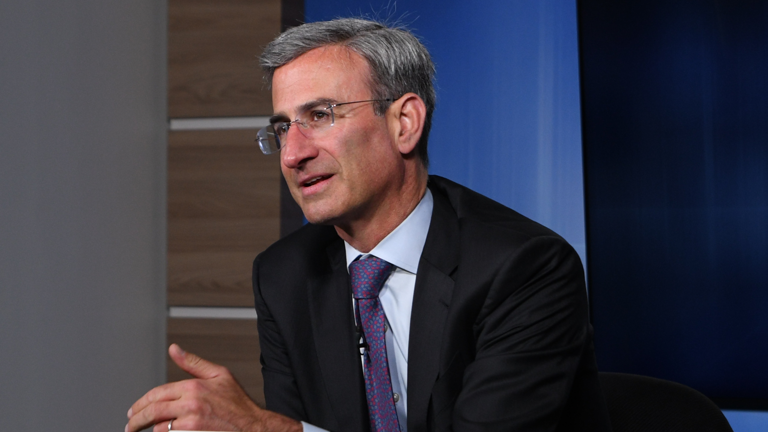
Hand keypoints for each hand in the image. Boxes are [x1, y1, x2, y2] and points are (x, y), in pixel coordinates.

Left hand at [126, 344, 301, 431]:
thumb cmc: (238, 402)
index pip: (157, 394)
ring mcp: (191, 422)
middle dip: (136, 419)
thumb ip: (192, 362)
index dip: (141, 403)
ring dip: (147, 430)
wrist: (252, 425)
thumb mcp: (218, 375)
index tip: (133, 410)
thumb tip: (174, 349)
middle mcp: (190, 404)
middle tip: (130, 424)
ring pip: (158, 427)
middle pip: (152, 411)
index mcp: (193, 386)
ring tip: (140, 431)